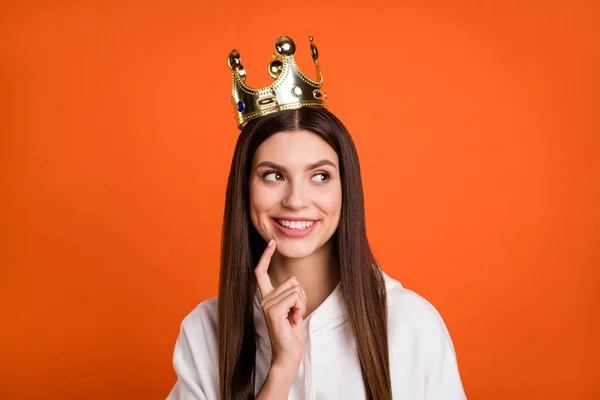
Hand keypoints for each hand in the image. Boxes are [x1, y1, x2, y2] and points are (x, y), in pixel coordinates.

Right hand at [254, 239, 307, 378]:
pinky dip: (300, 308)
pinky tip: (293, 321)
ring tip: (294, 318)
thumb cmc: (292, 333)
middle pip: (292, 281)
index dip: (266, 256)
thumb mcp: (293, 309)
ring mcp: (267, 305)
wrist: (288, 354)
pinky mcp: (273, 311)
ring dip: (302, 304)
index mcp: (267, 297)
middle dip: (302, 296)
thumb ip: (291, 294)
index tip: (271, 242)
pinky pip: (295, 298)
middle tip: (296, 313)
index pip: (261, 272)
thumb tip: (294, 281)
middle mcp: (264, 299)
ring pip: (296, 289)